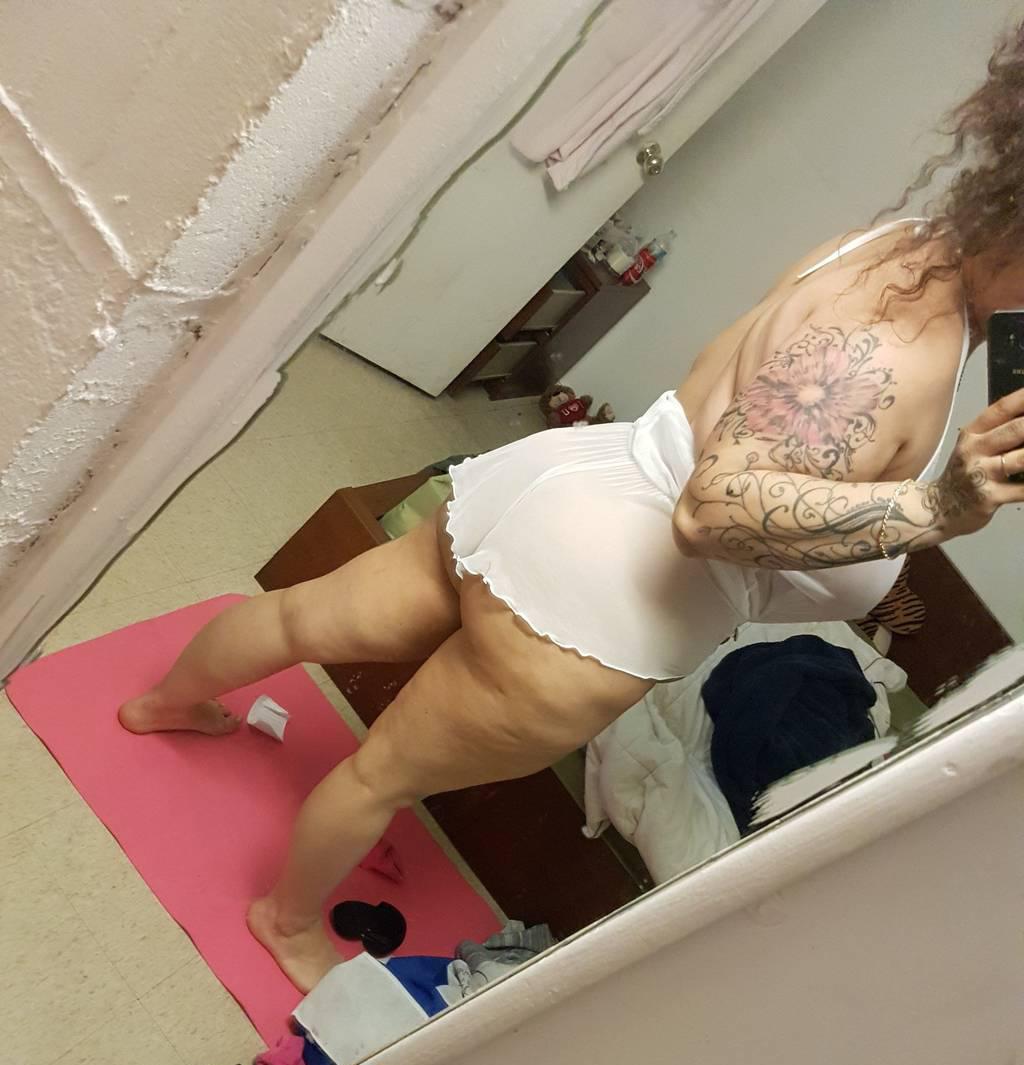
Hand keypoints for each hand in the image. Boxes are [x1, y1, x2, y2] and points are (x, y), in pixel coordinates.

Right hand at [928, 387, 1023, 538]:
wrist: (937, 509)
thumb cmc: (961, 478)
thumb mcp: (972, 449)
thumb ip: (998, 434)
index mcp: (972, 434)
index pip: (1002, 409)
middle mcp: (974, 451)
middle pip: (1016, 429)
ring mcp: (981, 474)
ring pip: (1023, 459)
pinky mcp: (989, 497)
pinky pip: (1023, 489)